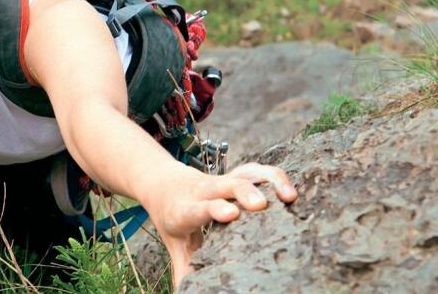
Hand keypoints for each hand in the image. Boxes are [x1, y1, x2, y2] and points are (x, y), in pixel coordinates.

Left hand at [143, 162, 297, 287]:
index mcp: (185, 210)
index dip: (214, 209)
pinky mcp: (234, 174)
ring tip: (289, 197)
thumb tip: (185, 293)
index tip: (231, 214)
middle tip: (261, 205)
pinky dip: (273, 176)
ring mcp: (220, 181)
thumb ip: (183, 268)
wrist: (163, 184)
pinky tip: (289, 189)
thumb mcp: (174, 243)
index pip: (199, 208)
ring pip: (243, 174)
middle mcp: (203, 191)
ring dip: (266, 181)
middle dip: (243, 192)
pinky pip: (255, 171)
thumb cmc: (172, 217)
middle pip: (224, 186)